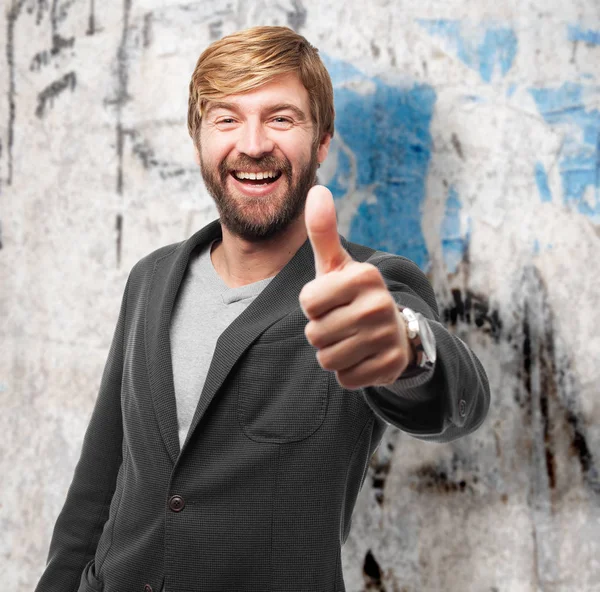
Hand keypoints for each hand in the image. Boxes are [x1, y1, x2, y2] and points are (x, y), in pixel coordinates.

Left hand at [299, 185, 414, 389]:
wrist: (394, 330)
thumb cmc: (352, 295)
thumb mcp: (337, 265)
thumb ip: (323, 231)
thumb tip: (317, 189)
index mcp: (364, 276)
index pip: (307, 302)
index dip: (313, 305)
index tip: (332, 300)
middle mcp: (381, 305)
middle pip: (315, 334)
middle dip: (321, 331)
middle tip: (343, 322)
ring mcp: (388, 337)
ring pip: (327, 359)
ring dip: (332, 353)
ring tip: (351, 339)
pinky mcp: (392, 366)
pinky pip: (345, 379)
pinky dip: (348, 372)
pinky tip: (362, 356)